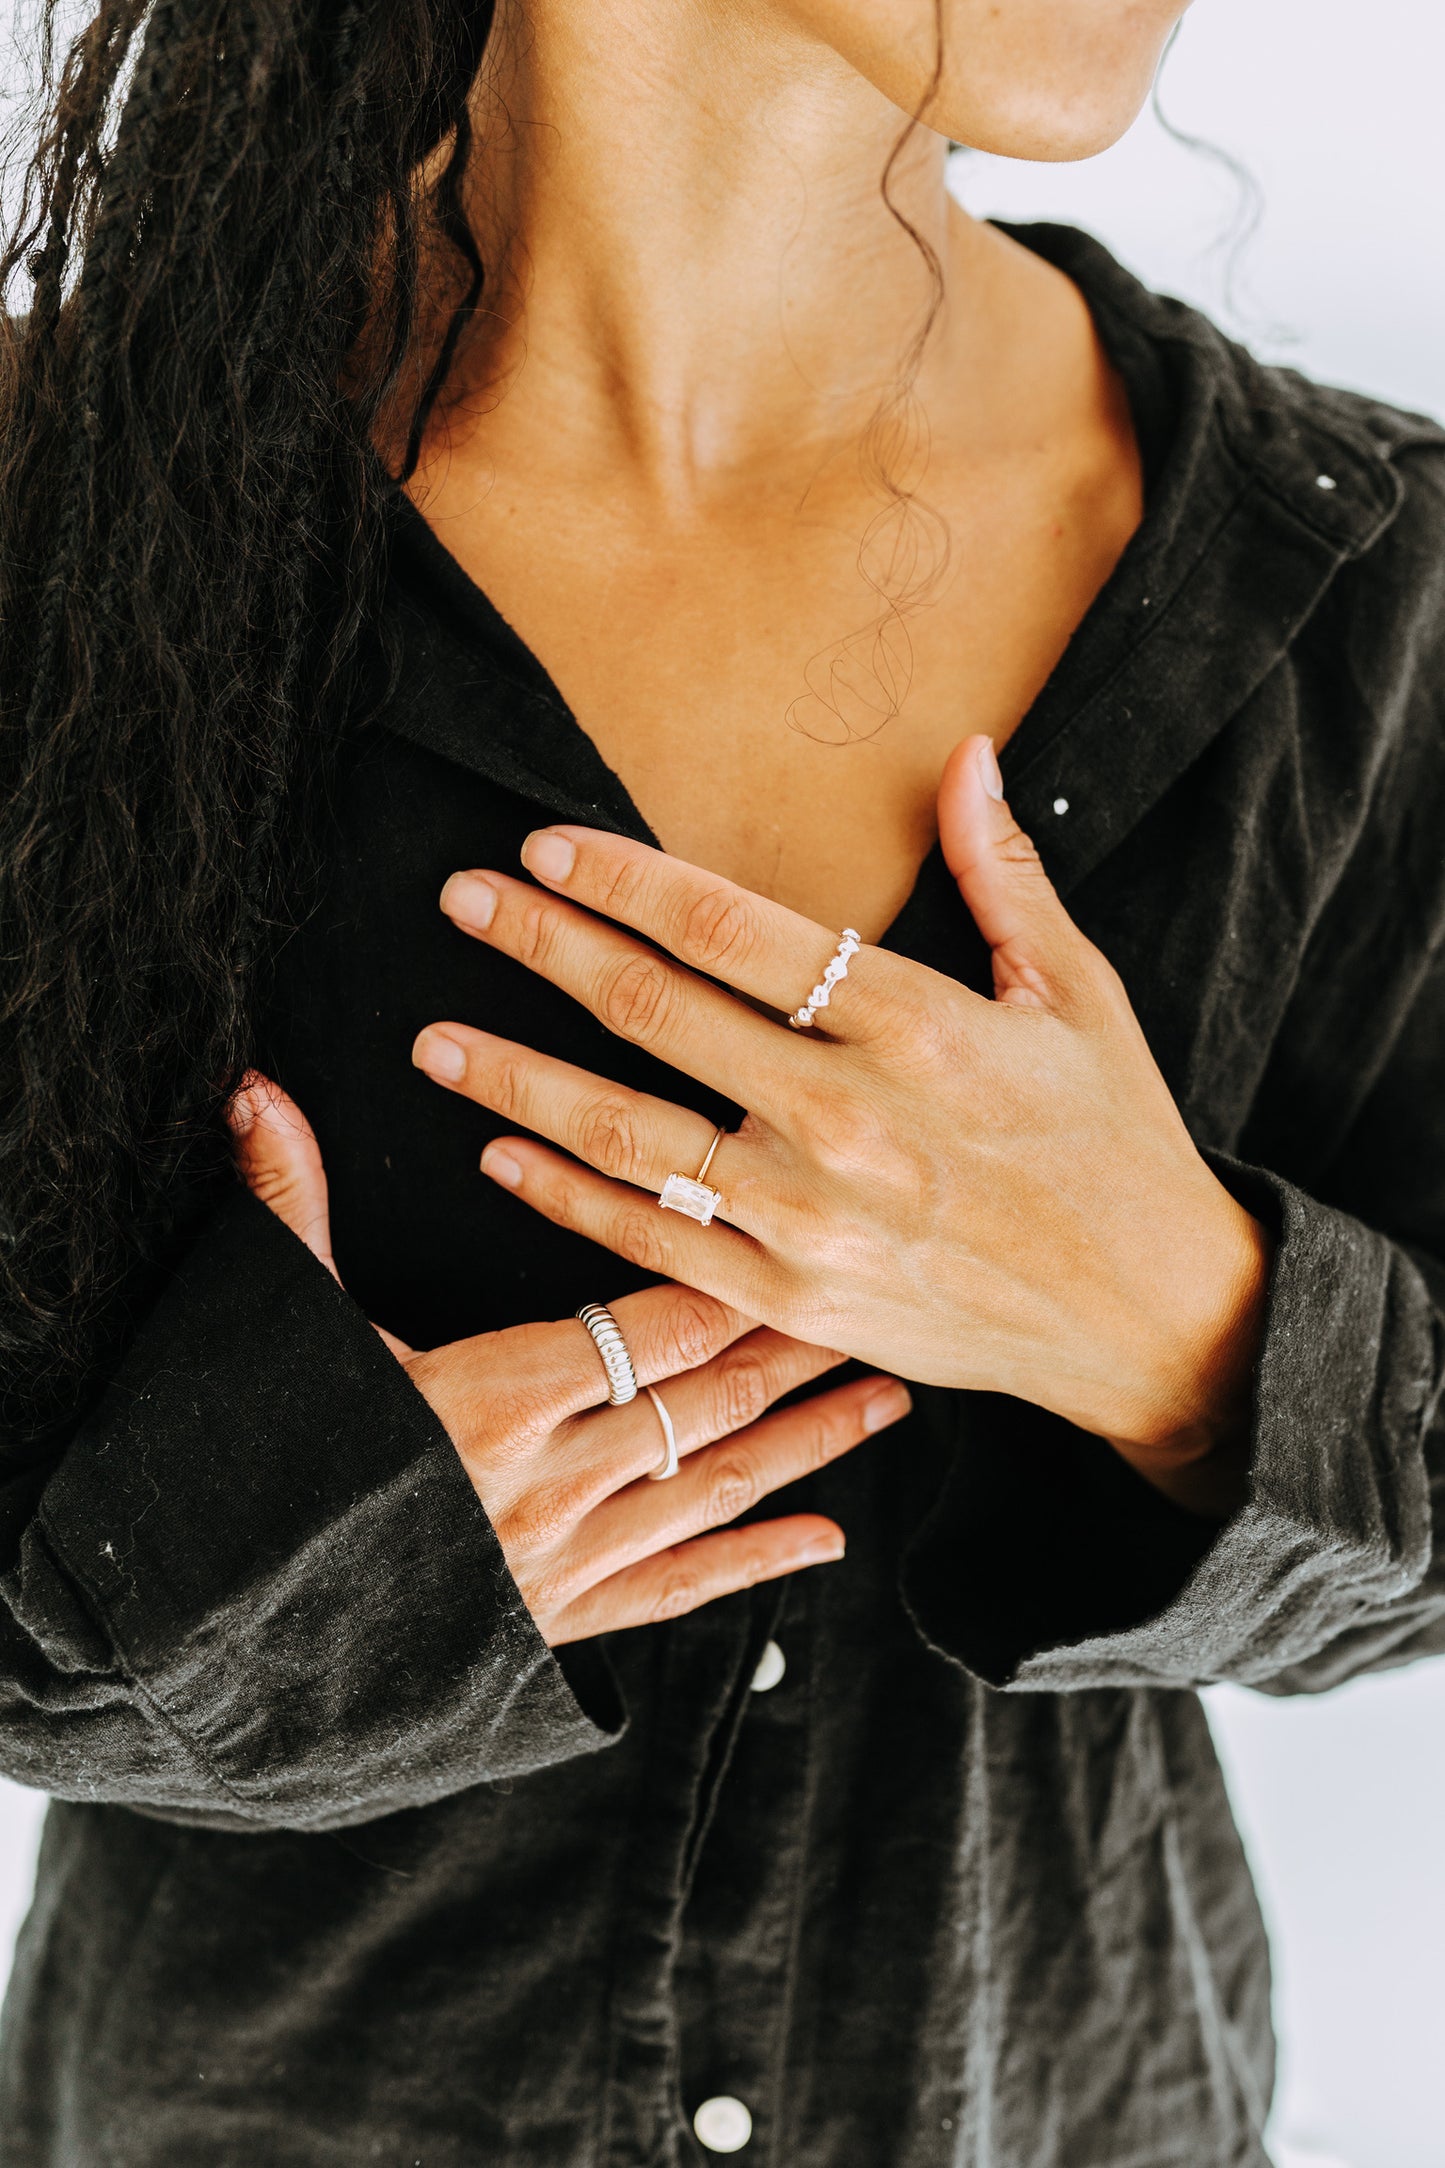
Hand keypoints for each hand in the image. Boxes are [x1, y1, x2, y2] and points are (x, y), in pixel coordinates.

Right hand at [226, 1075, 908, 1641]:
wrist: (231, 1633)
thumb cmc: (257, 1471)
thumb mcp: (280, 1335)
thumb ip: (287, 1209)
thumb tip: (257, 1091)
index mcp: (491, 1398)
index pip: (650, 1325)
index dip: (734, 1278)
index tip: (807, 1233)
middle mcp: (548, 1484)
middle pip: (706, 1402)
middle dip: (796, 1349)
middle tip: (883, 1301)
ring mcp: (561, 1563)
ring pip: (715, 1491)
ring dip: (806, 1443)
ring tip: (886, 1400)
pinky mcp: (556, 1627)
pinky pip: (677, 1592)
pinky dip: (755, 1565)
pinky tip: (823, 1543)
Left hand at [412, 734, 1270, 1511]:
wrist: (1144, 1316)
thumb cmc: (1112, 1142)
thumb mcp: (1079, 996)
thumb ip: (1004, 877)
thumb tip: (968, 757)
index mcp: (916, 1027)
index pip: (732, 931)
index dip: (626, 881)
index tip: (546, 847)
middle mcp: (849, 1118)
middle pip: (657, 1014)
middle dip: (543, 948)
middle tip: (461, 900)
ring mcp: (812, 1219)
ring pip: (629, 1135)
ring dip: (518, 1079)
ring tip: (435, 1037)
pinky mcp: (794, 1298)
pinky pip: (653, 1239)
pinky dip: (566, 1196)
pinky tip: (500, 1153)